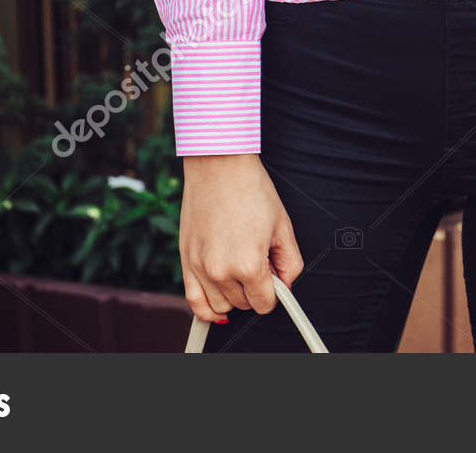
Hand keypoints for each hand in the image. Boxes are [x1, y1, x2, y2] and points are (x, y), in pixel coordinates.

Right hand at [179, 154, 303, 322]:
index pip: (264, 304)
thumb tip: (285, 287)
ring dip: (233, 295)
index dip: (274, 292)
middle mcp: (221, 271)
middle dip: (254, 289)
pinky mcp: (185, 260)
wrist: (219, 165)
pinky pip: (194, 302)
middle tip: (257, 261)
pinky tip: (218, 303)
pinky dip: (207, 310)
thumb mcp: (283, 226)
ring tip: (238, 267)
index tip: (273, 277)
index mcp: (249, 264)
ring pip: (220, 307)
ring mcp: (199, 267)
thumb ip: (290, 263)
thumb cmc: (251, 190)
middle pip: (243, 305)